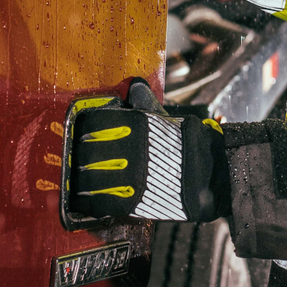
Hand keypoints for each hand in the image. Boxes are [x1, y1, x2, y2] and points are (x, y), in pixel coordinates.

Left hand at [65, 92, 226, 222]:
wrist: (208, 175)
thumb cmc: (185, 145)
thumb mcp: (165, 119)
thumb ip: (145, 104)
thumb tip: (135, 85)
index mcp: (136, 125)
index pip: (94, 124)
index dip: (84, 130)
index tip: (82, 134)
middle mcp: (129, 148)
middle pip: (86, 151)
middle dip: (79, 156)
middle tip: (77, 159)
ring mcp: (129, 176)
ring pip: (88, 178)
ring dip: (80, 180)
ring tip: (79, 181)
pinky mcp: (131, 201)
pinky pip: (99, 202)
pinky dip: (88, 202)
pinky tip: (86, 200)